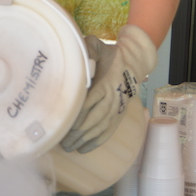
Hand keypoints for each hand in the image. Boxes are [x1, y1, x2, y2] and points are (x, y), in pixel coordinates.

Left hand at [60, 24, 157, 153]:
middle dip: (77, 133)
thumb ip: (88, 50)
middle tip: (62, 142)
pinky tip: (84, 149)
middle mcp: (111, 99)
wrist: (133, 63)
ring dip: (84, 139)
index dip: (75, 116)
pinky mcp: (119, 115)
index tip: (63, 125)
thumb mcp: (98, 46)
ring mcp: (116, 108)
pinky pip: (108, 131)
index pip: (87, 103)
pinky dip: (96, 141)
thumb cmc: (110, 55)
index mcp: (104, 84)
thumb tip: (81, 57)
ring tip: (69, 147)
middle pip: (92, 120)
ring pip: (99, 128)